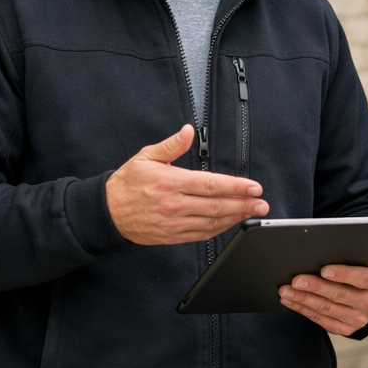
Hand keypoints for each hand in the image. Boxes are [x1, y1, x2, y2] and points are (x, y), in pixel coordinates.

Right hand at [105, 125, 268, 244]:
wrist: (106, 212)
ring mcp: (174, 223)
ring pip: (212, 222)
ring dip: (235, 218)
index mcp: (171, 182)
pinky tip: (230, 223)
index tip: (253, 187)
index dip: (236, 186)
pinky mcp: (172, 236)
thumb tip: (187, 131)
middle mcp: (174, 204)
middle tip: (262, 203)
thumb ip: (171, 145)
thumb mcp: (146, 157)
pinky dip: (219, 229)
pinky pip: (201, 235)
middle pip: (216, 205)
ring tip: (252, 213)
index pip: (211, 184)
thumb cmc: (127, 183)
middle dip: (244, 205)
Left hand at [279, 259, 367, 336]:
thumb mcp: (361, 259)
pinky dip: (303, 309)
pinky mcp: (346, 329)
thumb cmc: (359, 269)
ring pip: (326, 308)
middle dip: (315, 286)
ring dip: (303, 299)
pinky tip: (291, 301)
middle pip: (340, 294)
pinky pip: (321, 320)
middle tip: (296, 280)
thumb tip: (318, 252)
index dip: (343, 274)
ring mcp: (359, 319)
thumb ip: (347, 256)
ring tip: (286, 291)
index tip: (323, 270)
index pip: (362, 277)